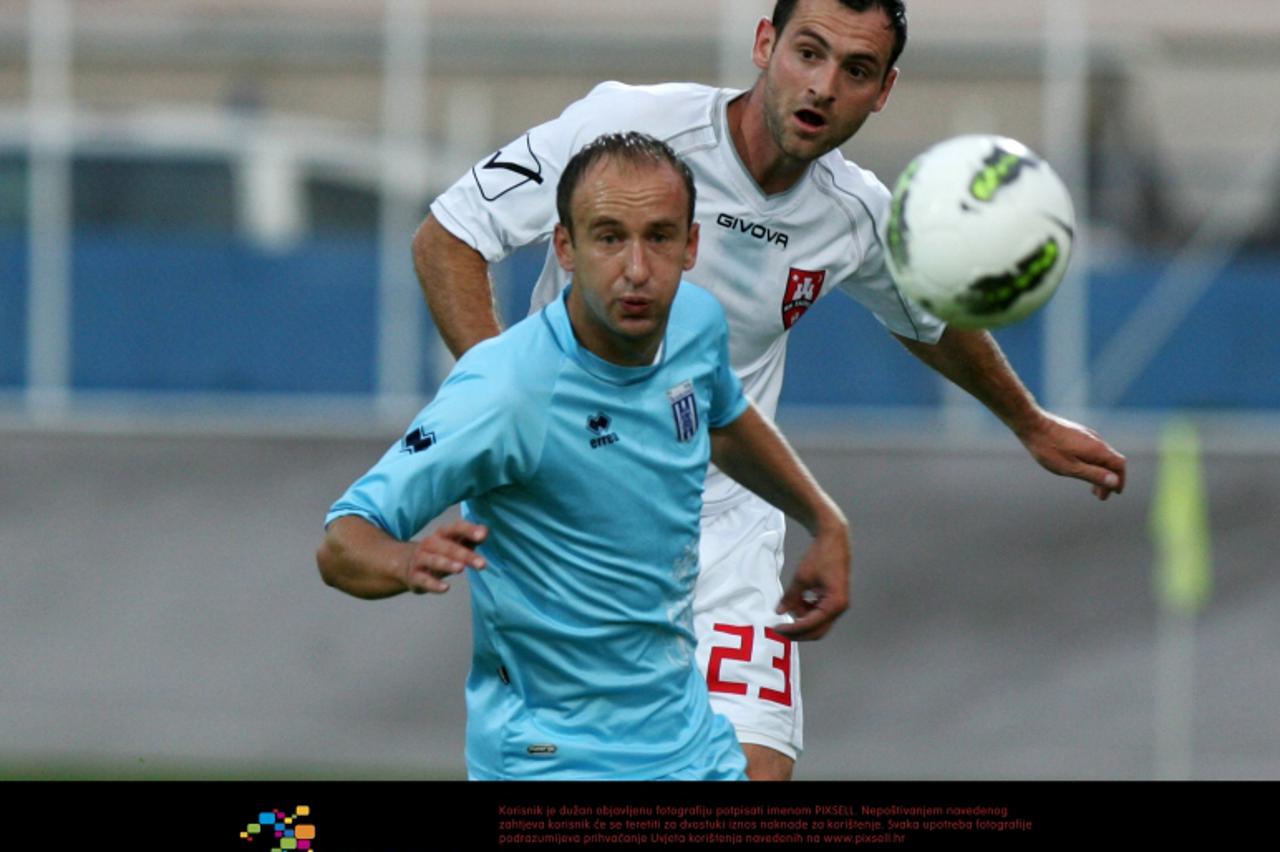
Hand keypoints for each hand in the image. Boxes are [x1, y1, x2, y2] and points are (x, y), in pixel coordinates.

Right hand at [403, 520, 487, 593]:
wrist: (406, 564)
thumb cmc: (439, 553)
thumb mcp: (454, 543)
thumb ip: (470, 538)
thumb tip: (485, 531)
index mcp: (442, 534)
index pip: (455, 528)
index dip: (469, 530)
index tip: (483, 535)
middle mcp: (430, 544)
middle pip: (448, 547)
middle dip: (465, 555)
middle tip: (482, 564)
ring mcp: (420, 560)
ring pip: (433, 561)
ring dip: (447, 564)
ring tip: (460, 569)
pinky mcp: (414, 577)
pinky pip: (424, 580)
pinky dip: (434, 585)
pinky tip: (445, 588)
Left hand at [773, 524, 850, 640]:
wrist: (833, 539)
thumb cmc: (821, 556)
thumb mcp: (801, 577)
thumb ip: (791, 597)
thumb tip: (779, 611)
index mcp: (835, 604)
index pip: (811, 624)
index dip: (793, 629)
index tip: (777, 628)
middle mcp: (840, 608)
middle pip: (817, 630)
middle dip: (798, 631)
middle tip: (779, 630)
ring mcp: (838, 604)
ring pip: (818, 623)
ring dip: (802, 619)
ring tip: (788, 607)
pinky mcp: (834, 599)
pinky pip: (820, 613)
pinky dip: (807, 611)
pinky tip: (797, 603)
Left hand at [1018, 409, 1126, 500]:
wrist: (1032, 425)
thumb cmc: (1048, 449)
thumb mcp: (1070, 467)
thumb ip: (1093, 474)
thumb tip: (1115, 482)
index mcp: (1097, 449)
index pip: (1119, 465)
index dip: (1120, 480)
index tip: (1115, 493)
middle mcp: (1096, 440)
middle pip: (1111, 461)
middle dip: (1109, 480)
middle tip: (1101, 496)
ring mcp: (1087, 435)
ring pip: (1101, 456)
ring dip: (1100, 472)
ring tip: (1092, 488)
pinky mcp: (1078, 433)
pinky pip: (1092, 451)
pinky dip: (1092, 463)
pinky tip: (1082, 470)